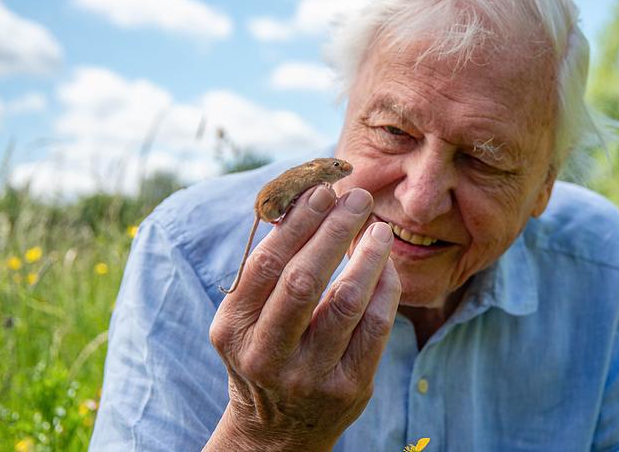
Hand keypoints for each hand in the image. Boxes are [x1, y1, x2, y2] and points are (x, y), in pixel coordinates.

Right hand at [206, 186, 399, 450]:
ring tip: (378, 227)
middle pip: (303, 280)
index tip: (322, 190)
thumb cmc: (265, 353)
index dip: (298, 223)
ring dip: (367, 256)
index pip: (266, 264)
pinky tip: (386, 265)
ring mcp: (309, 375)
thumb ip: (268, 270)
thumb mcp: (247, 318)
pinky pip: (375, 326)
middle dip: (334, 230)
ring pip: (345, 302)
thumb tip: (305, 202)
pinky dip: (385, 287)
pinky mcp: (349, 387)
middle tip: (357, 198)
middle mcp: (266, 355)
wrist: (276, 430)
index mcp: (232, 329)